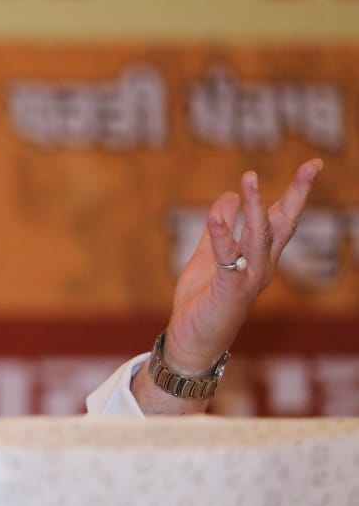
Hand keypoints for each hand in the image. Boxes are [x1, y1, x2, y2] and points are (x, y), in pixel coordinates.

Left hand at [162, 159, 322, 374]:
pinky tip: (216, 213)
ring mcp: (249, 278)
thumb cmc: (204, 300)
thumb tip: (229, 196)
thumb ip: (218, 229)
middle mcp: (262, 266)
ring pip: (259, 237)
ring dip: (255, 206)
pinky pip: (228, 258)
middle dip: (297, 194)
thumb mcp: (208, 256)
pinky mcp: (230, 290)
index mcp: (260, 257)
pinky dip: (223, 235)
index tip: (313, 166)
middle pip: (283, 224)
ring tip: (249, 178)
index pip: (282, 219)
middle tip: (312, 166)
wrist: (193, 339)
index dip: (296, 193)